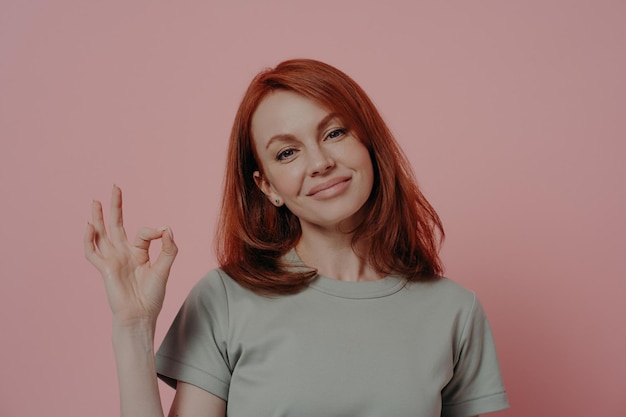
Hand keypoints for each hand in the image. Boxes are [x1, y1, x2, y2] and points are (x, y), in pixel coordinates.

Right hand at [84, 185, 177, 325]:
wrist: (140, 315)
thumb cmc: (152, 296)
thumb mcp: (164, 269)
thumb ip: (169, 249)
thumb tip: (167, 228)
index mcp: (139, 253)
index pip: (143, 233)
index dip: (153, 231)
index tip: (163, 233)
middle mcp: (123, 254)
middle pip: (116, 225)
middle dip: (115, 206)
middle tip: (115, 187)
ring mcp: (112, 260)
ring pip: (102, 234)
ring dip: (98, 218)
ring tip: (95, 201)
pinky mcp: (104, 269)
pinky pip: (92, 252)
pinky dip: (89, 239)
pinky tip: (89, 225)